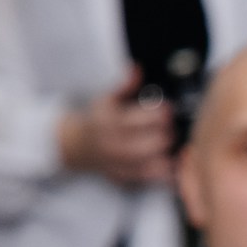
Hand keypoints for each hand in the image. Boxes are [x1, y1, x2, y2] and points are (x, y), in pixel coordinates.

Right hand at [58, 69, 174, 185]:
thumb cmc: (97, 120)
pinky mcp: (126, 177)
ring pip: (159, 162)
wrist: (77, 147)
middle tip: (169, 127)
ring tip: (168, 144)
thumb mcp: (106, 99)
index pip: (149, 117)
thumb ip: (124, 85)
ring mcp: (122, 163)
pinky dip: (167, 171)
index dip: (163, 111)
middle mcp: (117, 143)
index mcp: (113, 121)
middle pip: (159, 141)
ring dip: (169, 152)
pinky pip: (154, 178)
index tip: (166, 108)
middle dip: (168, 132)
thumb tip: (137, 68)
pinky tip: (169, 162)